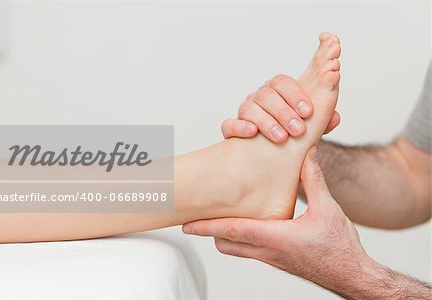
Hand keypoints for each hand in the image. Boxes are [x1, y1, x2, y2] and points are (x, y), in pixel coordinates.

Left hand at [183, 147, 368, 288]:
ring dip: (224, 235)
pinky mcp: (277, 260)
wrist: (352, 276)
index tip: (186, 223)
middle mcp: (268, 251)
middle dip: (209, 231)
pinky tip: (245, 225)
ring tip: (216, 219)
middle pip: (226, 244)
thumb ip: (314, 180)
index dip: (207, 225)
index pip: (232, 231)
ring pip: (236, 249)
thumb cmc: (340, 247)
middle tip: (195, 219)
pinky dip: (240, 238)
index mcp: (276, 238)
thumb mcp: (328, 208)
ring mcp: (271, 258)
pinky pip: (250, 250)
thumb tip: (305, 154)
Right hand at [221, 75, 340, 142]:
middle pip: (266, 94)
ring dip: (266, 122)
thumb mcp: (312, 130)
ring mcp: (243, 113)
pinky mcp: (231, 130)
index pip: (282, 82)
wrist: (273, 158)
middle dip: (284, 112)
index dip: (295, 95)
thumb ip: (323, 122)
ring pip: (248, 108)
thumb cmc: (293, 138)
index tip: (308, 112)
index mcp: (277, 93)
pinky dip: (239, 127)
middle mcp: (258, 99)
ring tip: (281, 138)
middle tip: (299, 130)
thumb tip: (335, 118)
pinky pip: (229, 124)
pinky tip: (252, 134)